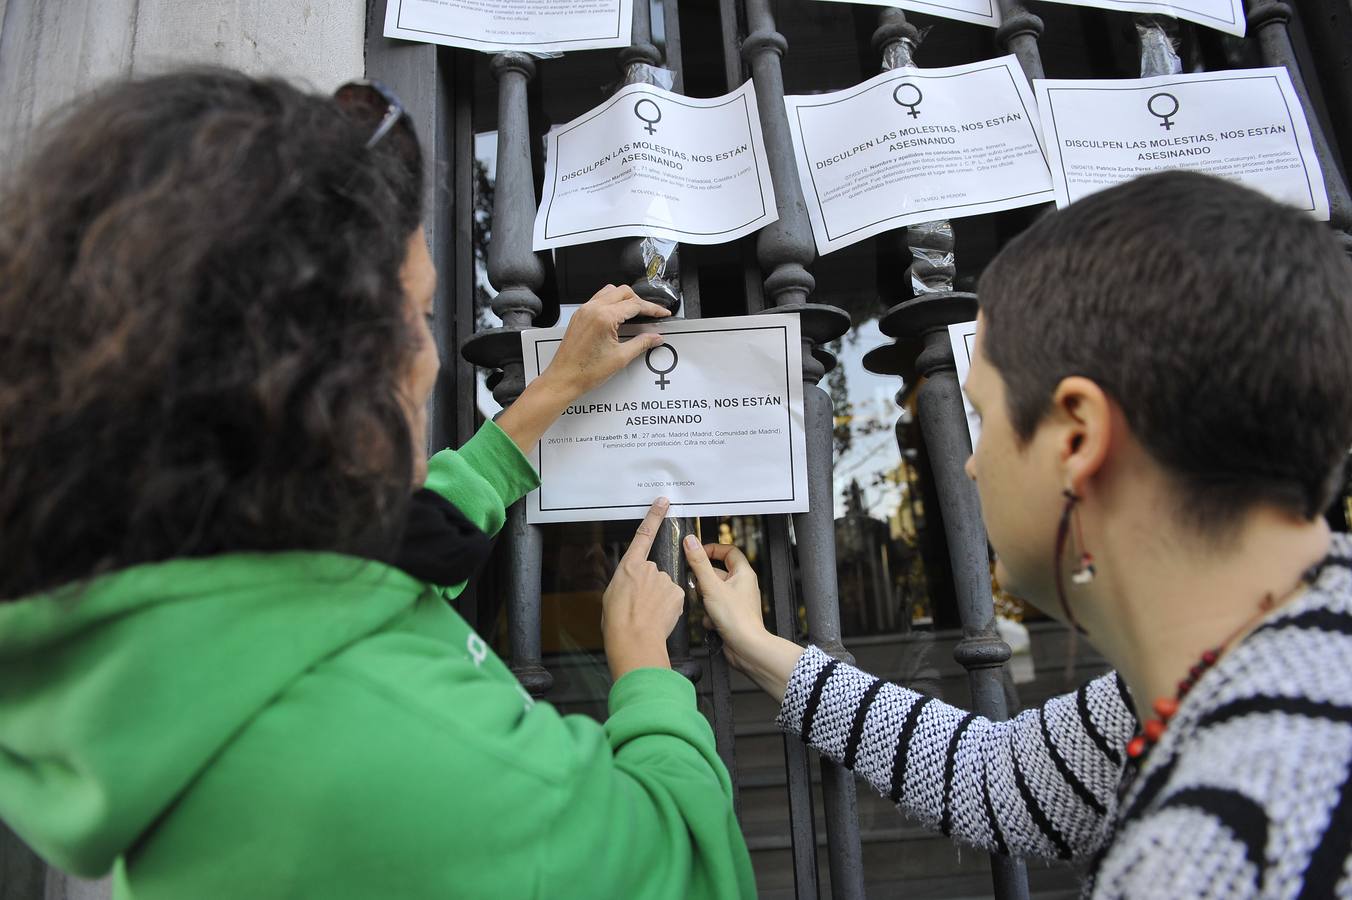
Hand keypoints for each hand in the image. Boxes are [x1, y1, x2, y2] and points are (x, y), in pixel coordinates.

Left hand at [539, 284, 670, 401]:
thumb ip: (641, 343)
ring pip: (610, 291)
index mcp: (604, 317)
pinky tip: (618, 316)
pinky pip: (599, 299)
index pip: (635, 305)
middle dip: (640, 301)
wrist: (563, 379)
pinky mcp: (579, 316)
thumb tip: (655, 337)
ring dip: (625, 299)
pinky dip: (612, 302)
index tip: (662, 314)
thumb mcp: (620, 358)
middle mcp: (592, 309)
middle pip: (623, 292)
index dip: (652, 309)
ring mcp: (584, 311)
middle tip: (651, 314)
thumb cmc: (585, 371)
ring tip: (636, 313)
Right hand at [602, 498, 683, 680]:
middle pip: (654, 572)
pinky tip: (659, 616)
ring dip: (660, 598)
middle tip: (640, 605)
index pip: (644, 534)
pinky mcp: (677, 592)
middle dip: (650, 586)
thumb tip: (631, 582)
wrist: (634, 640)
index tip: (663, 502)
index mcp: (629, 566)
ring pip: (665, 586)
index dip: (654, 516)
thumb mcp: (612, 594)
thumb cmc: (618, 622)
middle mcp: (649, 568)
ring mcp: (665, 579)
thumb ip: (625, 581)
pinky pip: (674, 597)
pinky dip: (669, 606)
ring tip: (649, 614)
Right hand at [684, 536, 804, 698]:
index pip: (728, 550)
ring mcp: (736, 601)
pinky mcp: (731, 615)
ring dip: (705, 601)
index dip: (712, 550)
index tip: (697, 554)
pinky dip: (709, 615)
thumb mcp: (711, 586)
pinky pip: (713, 608)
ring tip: (708, 608)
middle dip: (704, 582)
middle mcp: (742, 585)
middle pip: (716, 573)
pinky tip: (713, 622)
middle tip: (700, 588)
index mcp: (743, 573)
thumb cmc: (737, 619)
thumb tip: (691, 542)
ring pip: (712, 592)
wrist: (746, 648)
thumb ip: (699, 563)